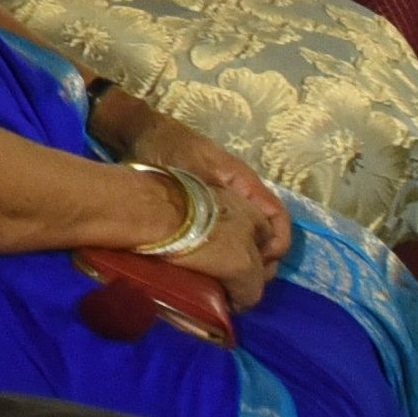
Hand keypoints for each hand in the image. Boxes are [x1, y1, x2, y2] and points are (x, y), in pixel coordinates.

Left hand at [123, 115, 289, 303]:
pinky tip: (209, 268)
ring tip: (226, 281)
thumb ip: (213, 193)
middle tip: (240, 284)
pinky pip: (228, 234)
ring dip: (244, 259)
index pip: (277, 219)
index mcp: (245, 183)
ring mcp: (226, 202)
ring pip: (249, 236)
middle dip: (261, 260)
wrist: (140, 132)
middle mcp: (242, 194)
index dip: (275, 245)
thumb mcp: (190, 168)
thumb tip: (228, 233)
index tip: (257, 266)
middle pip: (267, 233)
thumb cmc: (165, 147)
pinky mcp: (209, 209)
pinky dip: (226, 252)